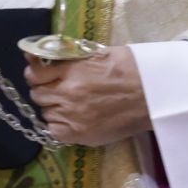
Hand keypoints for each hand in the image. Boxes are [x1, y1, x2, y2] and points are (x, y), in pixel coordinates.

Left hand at [24, 46, 149, 147]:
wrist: (153, 95)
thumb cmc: (130, 69)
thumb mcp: (97, 53)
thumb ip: (67, 56)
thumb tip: (37, 54)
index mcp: (72, 71)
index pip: (35, 74)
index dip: (36, 74)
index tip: (42, 75)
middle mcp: (67, 94)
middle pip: (38, 95)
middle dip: (45, 91)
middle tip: (58, 89)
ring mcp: (73, 117)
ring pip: (45, 113)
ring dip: (53, 108)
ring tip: (69, 104)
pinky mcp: (81, 135)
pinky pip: (55, 132)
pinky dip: (59, 125)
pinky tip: (71, 119)